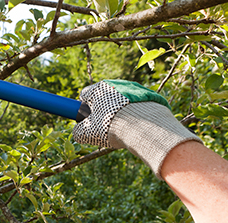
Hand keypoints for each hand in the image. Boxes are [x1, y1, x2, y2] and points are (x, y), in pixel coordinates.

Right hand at [72, 79, 200, 177]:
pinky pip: (137, 104)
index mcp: (98, 89)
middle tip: (106, 127)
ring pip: (121, 100)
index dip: (84, 108)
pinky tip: (137, 126)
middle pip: (104, 97)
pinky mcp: (149, 95)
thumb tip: (78, 132)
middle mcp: (115, 83)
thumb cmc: (111, 128)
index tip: (88, 119)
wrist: (144, 126)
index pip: (85, 95)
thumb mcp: (87, 134)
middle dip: (103, 110)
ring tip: (124, 128)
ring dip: (120, 111)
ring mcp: (134, 88)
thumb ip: (78, 131)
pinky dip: (135, 113)